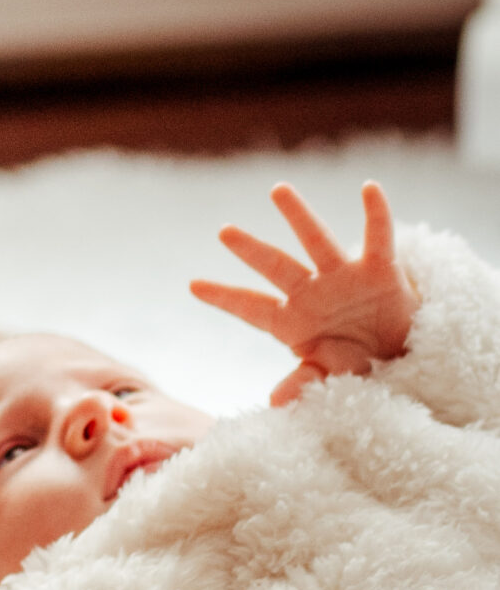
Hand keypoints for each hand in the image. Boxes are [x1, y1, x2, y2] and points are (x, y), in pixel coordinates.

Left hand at [190, 181, 416, 406]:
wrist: (396, 347)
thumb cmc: (352, 356)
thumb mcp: (329, 372)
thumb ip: (304, 381)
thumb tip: (276, 402)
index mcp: (292, 319)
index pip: (252, 307)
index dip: (225, 298)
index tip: (192, 285)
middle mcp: (312, 291)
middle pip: (277, 267)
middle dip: (251, 252)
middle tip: (223, 231)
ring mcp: (343, 275)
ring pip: (317, 241)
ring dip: (298, 216)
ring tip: (277, 190)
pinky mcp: (379, 267)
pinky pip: (378, 236)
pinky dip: (376, 212)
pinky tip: (368, 188)